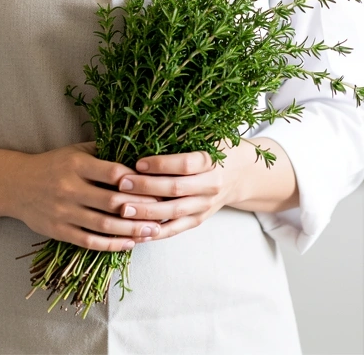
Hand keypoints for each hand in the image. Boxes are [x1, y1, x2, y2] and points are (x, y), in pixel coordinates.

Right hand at [10, 141, 164, 251]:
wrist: (16, 185)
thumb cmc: (52, 165)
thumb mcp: (74, 151)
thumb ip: (102, 151)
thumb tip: (136, 152)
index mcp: (76, 164)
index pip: (112, 173)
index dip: (137, 181)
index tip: (157, 185)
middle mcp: (70, 188)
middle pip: (112, 202)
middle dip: (140, 209)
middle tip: (163, 212)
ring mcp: (64, 212)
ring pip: (104, 225)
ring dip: (131, 230)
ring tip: (152, 232)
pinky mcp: (59, 231)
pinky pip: (90, 241)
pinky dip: (111, 245)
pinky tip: (129, 244)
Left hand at [115, 145, 250, 240]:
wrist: (242, 174)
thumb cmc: (217, 149)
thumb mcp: (207, 137)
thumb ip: (183, 138)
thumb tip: (146, 132)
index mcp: (211, 161)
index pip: (185, 165)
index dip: (161, 164)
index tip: (138, 162)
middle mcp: (210, 185)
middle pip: (176, 189)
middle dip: (146, 188)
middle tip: (122, 184)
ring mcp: (205, 205)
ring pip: (174, 211)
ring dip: (147, 212)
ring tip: (123, 210)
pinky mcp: (198, 220)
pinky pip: (176, 228)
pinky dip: (156, 232)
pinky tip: (137, 232)